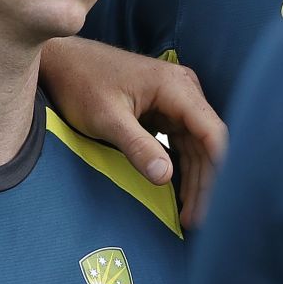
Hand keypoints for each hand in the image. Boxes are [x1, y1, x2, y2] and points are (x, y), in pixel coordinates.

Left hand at [40, 38, 228, 228]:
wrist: (63, 62)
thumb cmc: (81, 84)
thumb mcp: (107, 118)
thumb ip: (136, 146)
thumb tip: (165, 176)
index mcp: (176, 87)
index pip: (212, 132)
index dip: (219, 170)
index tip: (216, 204)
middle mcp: (184, 90)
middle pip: (208, 143)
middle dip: (206, 182)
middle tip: (197, 221)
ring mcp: (176, 100)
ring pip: (197, 145)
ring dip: (195, 179)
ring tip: (189, 215)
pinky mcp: (165, 110)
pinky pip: (182, 142)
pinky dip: (182, 167)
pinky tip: (179, 194)